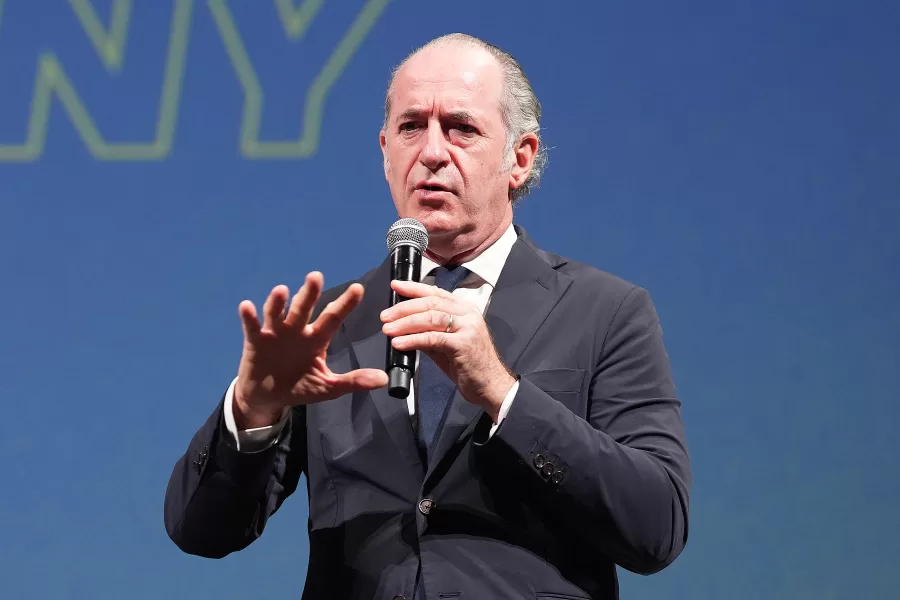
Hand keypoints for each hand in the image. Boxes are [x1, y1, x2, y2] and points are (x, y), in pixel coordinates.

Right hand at [233, 272, 388, 428]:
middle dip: (309, 293)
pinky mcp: (256, 341)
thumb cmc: (300, 386)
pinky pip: (252, 326)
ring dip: (278, 302)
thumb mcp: (328, 386)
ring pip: (278, 313)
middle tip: (316, 277)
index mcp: (317, 339)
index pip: (333, 318)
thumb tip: (383, 379)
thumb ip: (354, 381)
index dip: (345, 304)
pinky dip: (249, 317)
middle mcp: (297, 330)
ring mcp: (276, 333)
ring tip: (282, 290)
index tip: (358, 289)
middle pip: (304, 308)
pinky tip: (247, 307)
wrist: (267, 397)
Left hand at [380, 280, 515, 421]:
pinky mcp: (464, 344)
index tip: (395, 286)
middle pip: (430, 303)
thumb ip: (429, 333)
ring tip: (388, 329)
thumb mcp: (446, 345)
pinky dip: (413, 340)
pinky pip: (433, 338)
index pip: (436, 293)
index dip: (414, 288)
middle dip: (404, 308)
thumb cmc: (470, 366)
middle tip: (385, 316)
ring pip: (430, 318)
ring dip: (405, 323)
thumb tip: (404, 327)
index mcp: (464, 310)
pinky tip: (399, 343)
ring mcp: (467, 327)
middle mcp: (467, 314)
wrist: (491, 386)